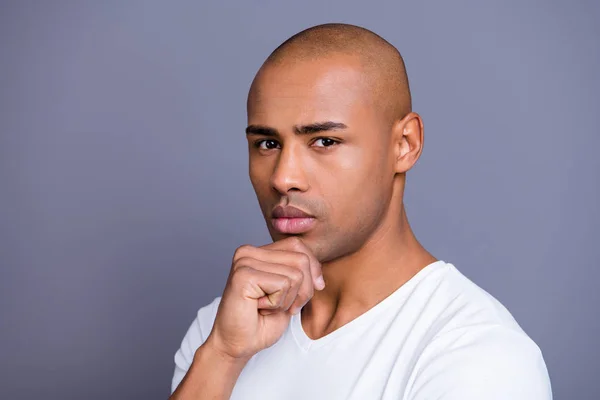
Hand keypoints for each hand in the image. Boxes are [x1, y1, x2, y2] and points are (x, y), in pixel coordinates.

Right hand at [205, 237, 324, 360]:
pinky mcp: (243, 274)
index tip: (308, 292)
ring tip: (267, 308)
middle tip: (282, 306)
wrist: (237, 345)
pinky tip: (259, 308)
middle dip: (303, 290)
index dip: (312, 270)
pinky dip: (277, 304)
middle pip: (301, 259)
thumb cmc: (261, 322)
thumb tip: (319, 274)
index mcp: (258, 252)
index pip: (298, 246)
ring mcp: (244, 261)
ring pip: (296, 274)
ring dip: (288, 300)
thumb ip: (301, 274)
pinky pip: (283, 284)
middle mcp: (248, 252)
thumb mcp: (290, 294)